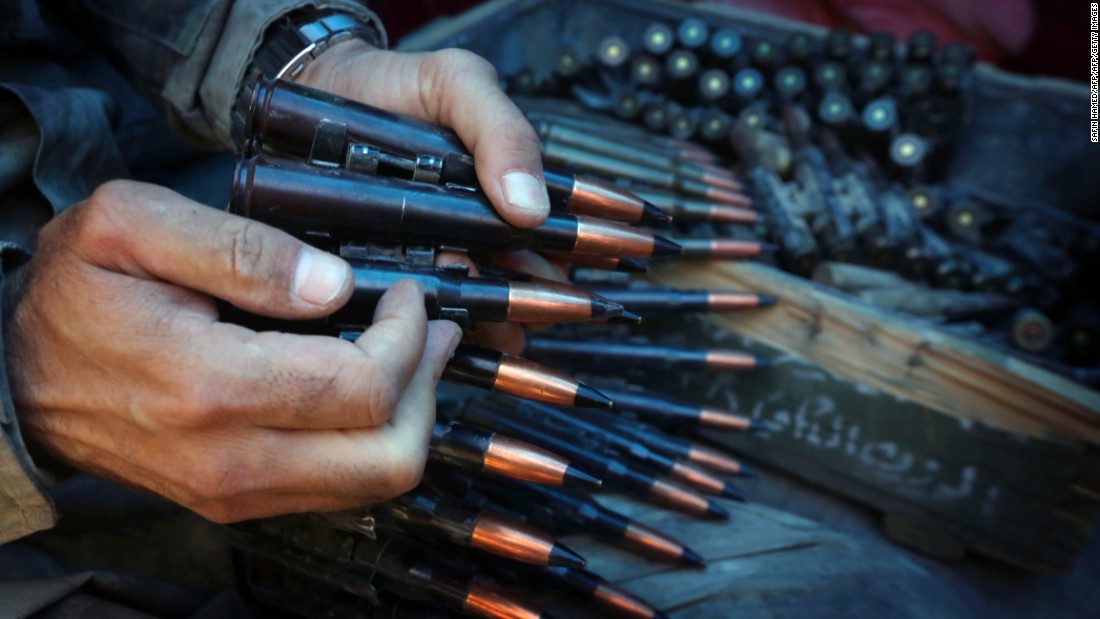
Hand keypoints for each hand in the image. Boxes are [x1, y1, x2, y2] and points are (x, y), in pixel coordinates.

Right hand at [6, 181, 461, 521]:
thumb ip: (239, 248)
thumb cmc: (72, 293)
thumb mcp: (130, 226)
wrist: (17, 376)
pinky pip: (340, 490)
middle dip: (428, 385)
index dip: (409, 336)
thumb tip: (335, 284)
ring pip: (375, 483)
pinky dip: (374, 440)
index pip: (362, 386)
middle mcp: (231, 459)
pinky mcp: (238, 500)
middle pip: (389, 456)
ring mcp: (236, 491)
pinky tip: (371, 387)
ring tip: (415, 353)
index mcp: (209, 384)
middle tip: (431, 327)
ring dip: (412, 416)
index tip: (408, 293)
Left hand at [296, 42, 567, 352]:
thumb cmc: (394, 87)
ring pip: (479, 299)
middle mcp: (470, 224)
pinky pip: (424, 315)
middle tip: (566, 308)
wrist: (308, 97)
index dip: (590, 240)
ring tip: (520, 334)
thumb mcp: (456, 86)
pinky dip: (449, 333)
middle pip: (522, 269)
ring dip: (504, 320)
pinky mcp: (384, 277)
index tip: (627, 258)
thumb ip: (501, 131)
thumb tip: (533, 208)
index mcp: (496, 184)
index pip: (553, 221)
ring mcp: (429, 253)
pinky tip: (470, 342)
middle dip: (547, 293)